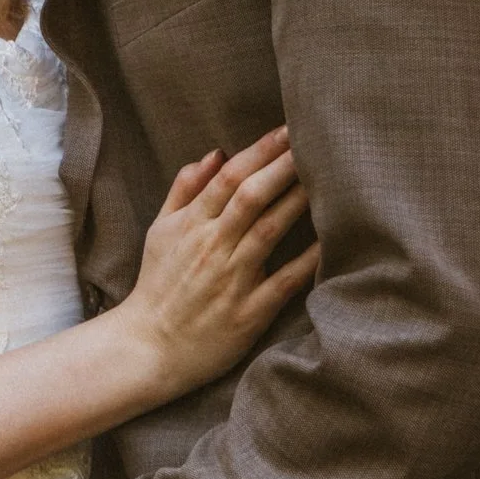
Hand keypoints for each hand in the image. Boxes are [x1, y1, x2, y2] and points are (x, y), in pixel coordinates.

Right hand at [115, 126, 316, 405]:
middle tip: (315, 141)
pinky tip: (331, 240)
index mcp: (190, 224)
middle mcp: (212, 246)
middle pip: (252, 196)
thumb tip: (215, 153)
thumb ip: (185, 190)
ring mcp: (231, 279)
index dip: (260, 150)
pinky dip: (308, 259)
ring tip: (327, 177)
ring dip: (299, 200)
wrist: (148, 348)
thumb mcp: (160, 231)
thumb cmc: (158, 286)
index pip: (228, 177)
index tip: (287, 130)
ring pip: (269, 229)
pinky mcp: (249, 312)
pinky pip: (284, 281)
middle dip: (284, 165)